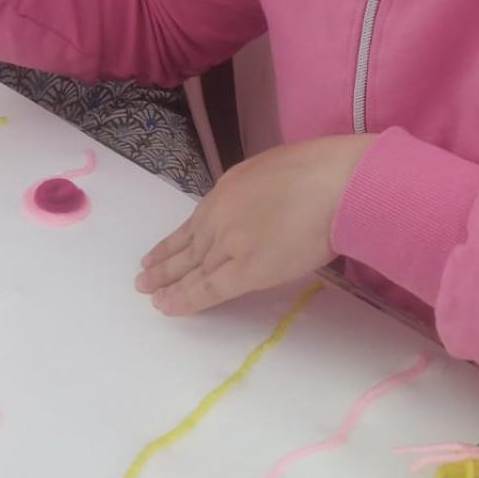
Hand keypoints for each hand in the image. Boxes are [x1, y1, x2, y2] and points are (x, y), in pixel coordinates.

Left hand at [136, 135, 376, 314]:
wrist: (336, 183)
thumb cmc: (321, 171)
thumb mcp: (273, 169)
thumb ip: (256, 191)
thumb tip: (256, 207)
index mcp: (228, 189)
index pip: (195, 222)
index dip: (175, 241)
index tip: (157, 252)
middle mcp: (221, 216)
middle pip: (188, 246)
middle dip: (164, 263)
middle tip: (142, 277)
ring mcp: (230, 243)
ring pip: (193, 269)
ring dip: (169, 283)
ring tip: (148, 293)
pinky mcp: (246, 270)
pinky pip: (209, 289)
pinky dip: (186, 300)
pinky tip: (167, 308)